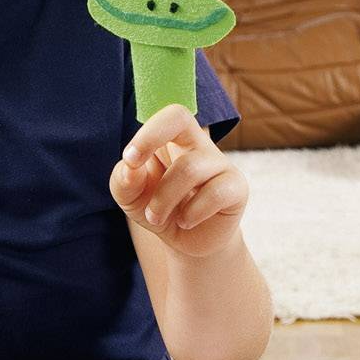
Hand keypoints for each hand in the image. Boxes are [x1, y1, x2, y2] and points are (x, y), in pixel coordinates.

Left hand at [112, 103, 247, 258]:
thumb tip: (130, 168)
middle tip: (133, 167)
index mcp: (173, 139)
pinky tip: (185, 221)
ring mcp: (221, 164)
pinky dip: (191, 213)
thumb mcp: (131, 198)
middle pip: (181, 118)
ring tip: (155, 217)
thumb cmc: (159, 210)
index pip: (168, 115)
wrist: (187, 243)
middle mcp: (198, 145)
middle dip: (150, 139)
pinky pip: (214, 193)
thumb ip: (123, 180)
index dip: (147, 131)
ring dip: (163, 198)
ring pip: (189, 168)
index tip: (130, 159)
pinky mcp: (236, 188)